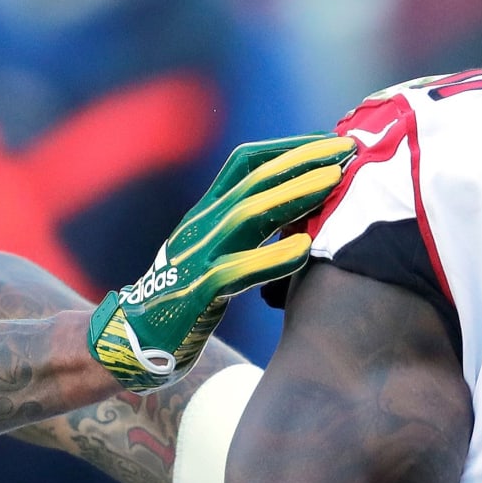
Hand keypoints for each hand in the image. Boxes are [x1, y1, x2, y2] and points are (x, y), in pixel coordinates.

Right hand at [88, 133, 354, 390]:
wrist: (134, 341)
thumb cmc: (188, 296)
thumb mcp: (219, 251)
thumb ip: (253, 228)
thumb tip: (306, 208)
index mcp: (208, 211)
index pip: (247, 162)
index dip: (290, 146)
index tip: (332, 142)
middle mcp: (201, 225)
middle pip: (254, 178)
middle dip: (301, 158)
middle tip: (347, 149)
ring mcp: (196, 257)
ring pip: (246, 214)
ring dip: (292, 195)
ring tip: (332, 181)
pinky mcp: (194, 293)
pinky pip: (235, 271)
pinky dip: (271, 258)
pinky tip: (304, 251)